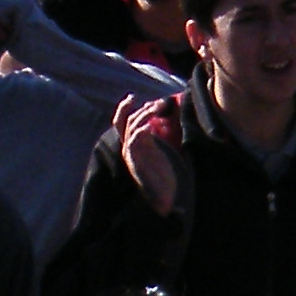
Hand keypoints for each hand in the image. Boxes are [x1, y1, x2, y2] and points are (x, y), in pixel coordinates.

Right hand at [114, 96, 186, 220]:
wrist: (161, 199)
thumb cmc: (163, 179)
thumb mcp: (162, 155)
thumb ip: (161, 141)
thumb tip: (173, 126)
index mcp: (134, 145)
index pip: (122, 121)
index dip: (124, 108)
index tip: (132, 96)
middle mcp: (129, 148)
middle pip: (127, 121)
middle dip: (143, 109)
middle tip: (159, 103)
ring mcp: (131, 155)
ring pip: (132, 127)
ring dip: (145, 116)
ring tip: (158, 109)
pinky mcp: (135, 162)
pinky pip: (133, 142)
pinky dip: (140, 132)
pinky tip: (149, 127)